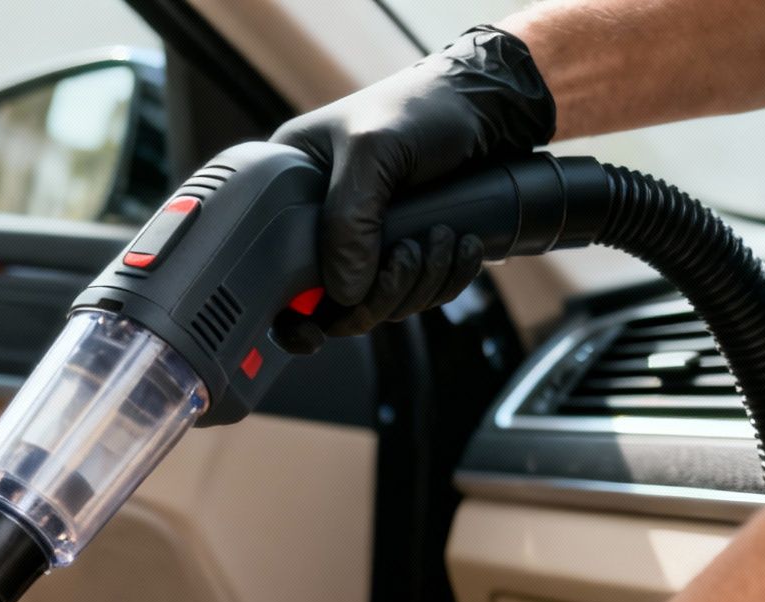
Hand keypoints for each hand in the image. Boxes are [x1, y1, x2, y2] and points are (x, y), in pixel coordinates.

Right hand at [271, 25, 554, 353]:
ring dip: (420, 283)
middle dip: (380, 294)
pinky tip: (460, 244)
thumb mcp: (373, 150)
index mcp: (291, 189)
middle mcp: (323, 218)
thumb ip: (349, 220)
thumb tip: (343, 293)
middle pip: (332, 300)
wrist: (491, 104)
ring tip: (444, 236)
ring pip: (379, 302)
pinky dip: (444, 280)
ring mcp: (365, 238)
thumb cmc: (425, 106)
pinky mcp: (403, 248)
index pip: (273, 266)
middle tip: (409, 257)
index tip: (311, 334)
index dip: (290, 311)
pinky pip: (415, 294)